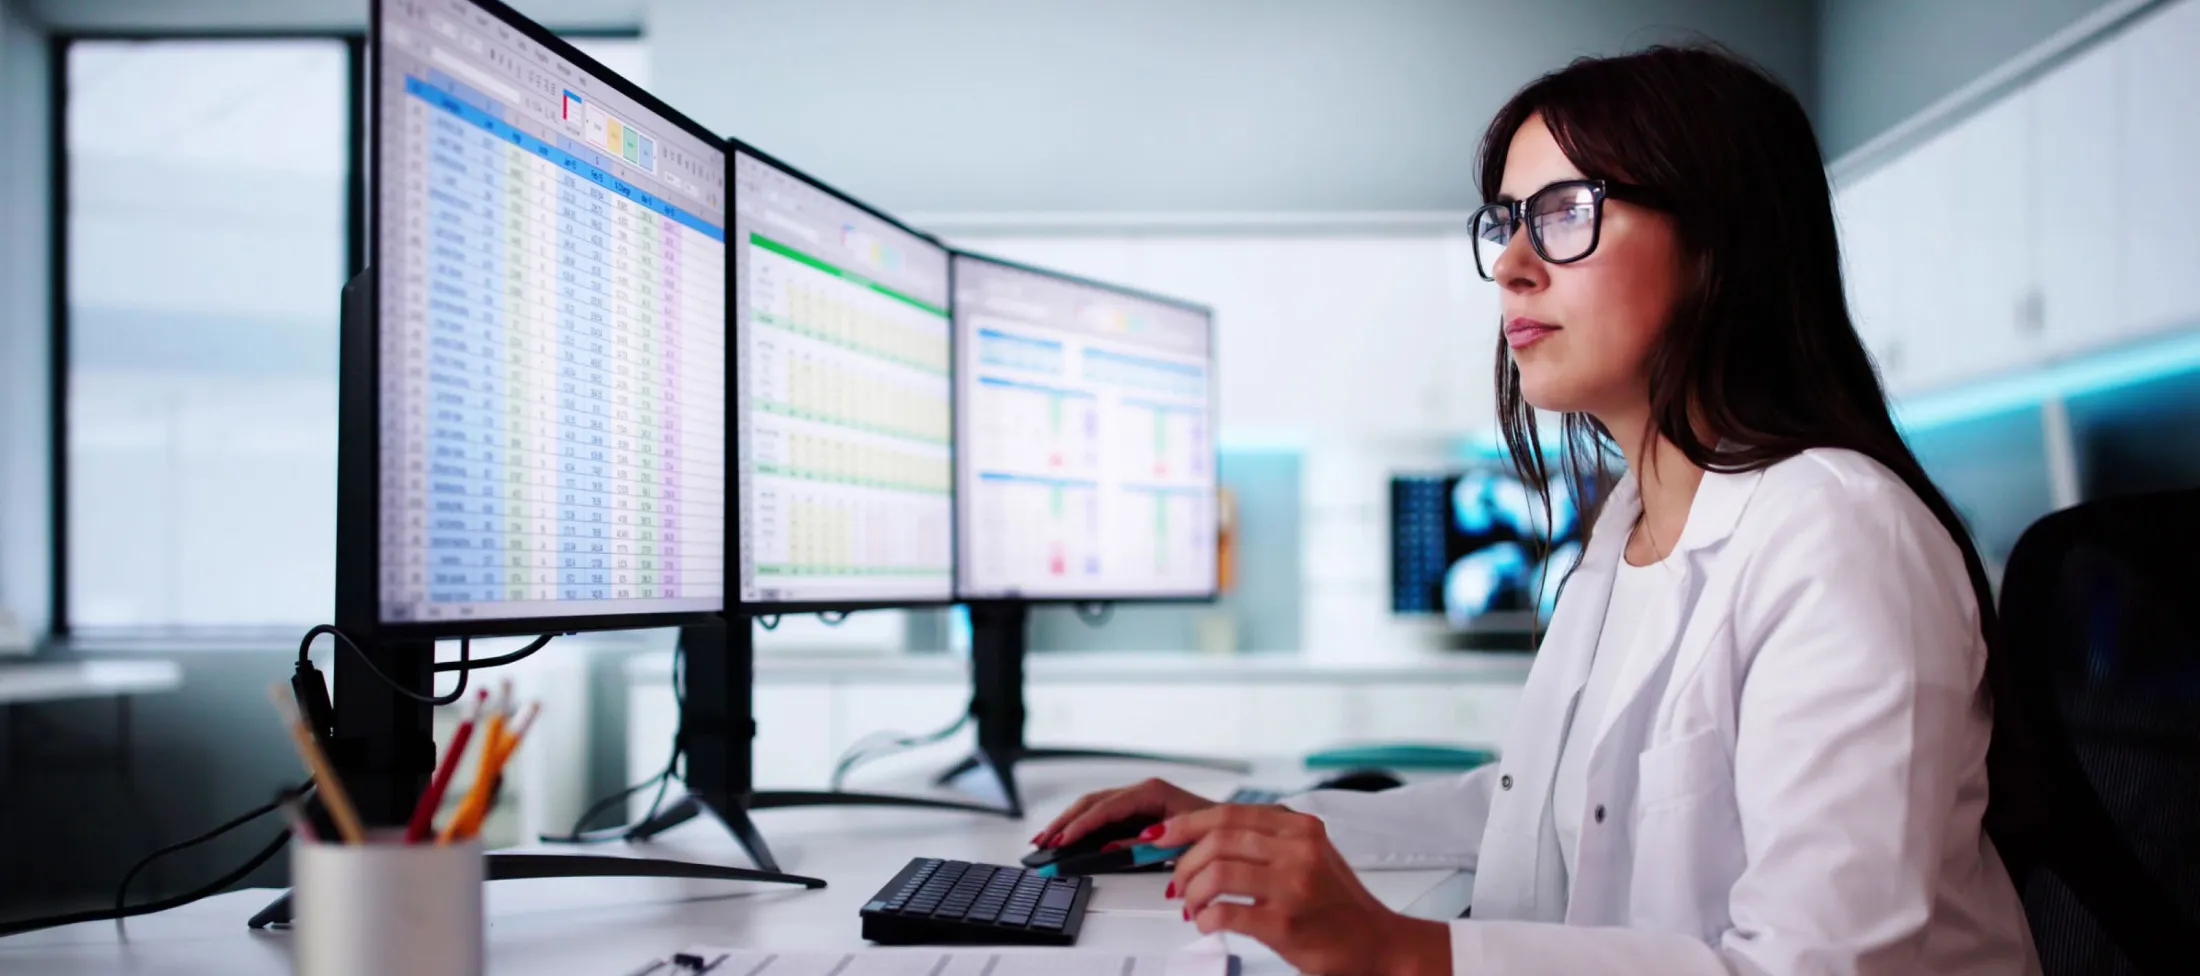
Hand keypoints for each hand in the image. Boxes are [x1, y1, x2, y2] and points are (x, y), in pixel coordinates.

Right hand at [1033, 777, 1216, 848]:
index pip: (1107, 807)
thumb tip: (1111, 846)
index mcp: (1152, 792)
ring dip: (1068, 823)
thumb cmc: (1215, 830)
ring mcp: (1137, 800)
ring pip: (1093, 807)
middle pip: (1092, 803)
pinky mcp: (1136, 811)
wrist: (1234, 828)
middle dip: (1065, 822)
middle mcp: (1141, 791)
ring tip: (1046, 841)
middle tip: (1043, 843)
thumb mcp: (1181, 840)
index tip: (1064, 840)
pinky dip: (1082, 826)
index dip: (1082, 825)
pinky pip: (1102, 815)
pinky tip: (1067, 838)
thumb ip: (1143, 844)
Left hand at [1159, 805, 1449, 975]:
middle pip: (1217, 841)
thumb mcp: (1311, 854)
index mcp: (1301, 828)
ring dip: (1193, 892)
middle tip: (1177, 882)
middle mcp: (1299, 850)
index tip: (1162, 836)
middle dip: (1185, 862)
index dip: (1186, 824)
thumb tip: (1205, 838)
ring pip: (1217, 873)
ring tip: (1193, 906)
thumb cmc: (1340, 905)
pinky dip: (1206, 919)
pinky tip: (1208, 924)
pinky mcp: (1285, 925)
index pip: (1229, 814)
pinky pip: (1226, 913)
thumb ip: (1268, 840)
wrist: (1380, 944)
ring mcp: (1293, 887)